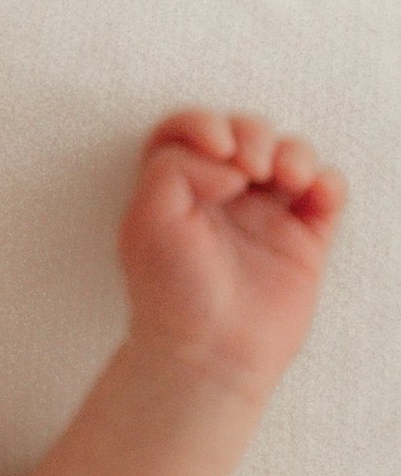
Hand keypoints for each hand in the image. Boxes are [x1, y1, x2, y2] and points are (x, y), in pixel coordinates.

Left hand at [117, 110, 344, 403]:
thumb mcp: (147, 218)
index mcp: (176, 186)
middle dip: (252, 134)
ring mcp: (265, 214)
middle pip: (243, 133)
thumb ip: (176, 167)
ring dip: (293, 152)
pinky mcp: (304, 238)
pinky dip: (328, 181)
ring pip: (289, 154)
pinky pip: (326, 192)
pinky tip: (315, 193)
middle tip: (250, 167)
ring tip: (286, 179)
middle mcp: (220, 194)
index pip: (188, 130)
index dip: (203, 123)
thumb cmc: (170, 289)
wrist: (209, 352)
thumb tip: (227, 158)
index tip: (217, 148)